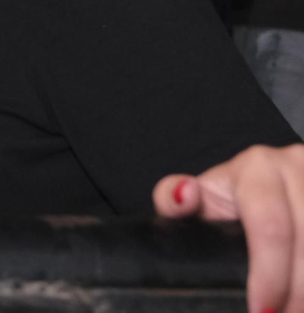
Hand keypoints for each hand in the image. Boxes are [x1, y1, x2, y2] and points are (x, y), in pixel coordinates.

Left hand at [155, 143, 303, 312]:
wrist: (272, 183)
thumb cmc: (234, 197)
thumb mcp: (204, 196)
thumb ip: (175, 200)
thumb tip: (182, 197)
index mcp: (259, 168)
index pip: (270, 226)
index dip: (269, 273)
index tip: (261, 309)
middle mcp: (299, 167)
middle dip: (299, 291)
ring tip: (299, 311)